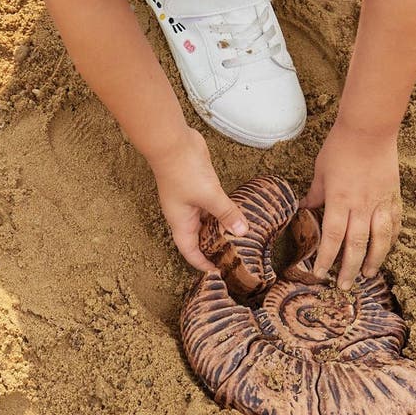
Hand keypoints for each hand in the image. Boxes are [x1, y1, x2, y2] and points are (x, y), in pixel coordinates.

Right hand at [150, 130, 248, 270]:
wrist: (173, 141)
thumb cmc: (183, 172)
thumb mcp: (209, 195)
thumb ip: (227, 213)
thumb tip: (243, 232)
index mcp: (181, 222)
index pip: (190, 251)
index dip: (203, 263)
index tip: (218, 272)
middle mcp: (185, 214)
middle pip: (200, 238)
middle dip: (215, 248)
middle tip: (236, 256)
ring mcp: (192, 200)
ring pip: (208, 221)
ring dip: (222, 228)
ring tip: (242, 238)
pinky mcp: (200, 187)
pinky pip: (213, 205)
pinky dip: (224, 211)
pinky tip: (239, 214)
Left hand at [299, 120, 401, 289]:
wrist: (370, 129)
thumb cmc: (340, 147)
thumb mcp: (321, 171)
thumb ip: (315, 194)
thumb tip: (304, 209)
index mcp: (340, 201)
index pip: (332, 238)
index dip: (325, 259)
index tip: (319, 274)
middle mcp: (361, 206)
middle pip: (357, 245)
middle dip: (350, 269)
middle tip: (344, 286)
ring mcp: (381, 202)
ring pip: (380, 240)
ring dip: (374, 260)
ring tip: (368, 276)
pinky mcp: (394, 196)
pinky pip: (395, 223)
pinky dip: (391, 239)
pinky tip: (387, 249)